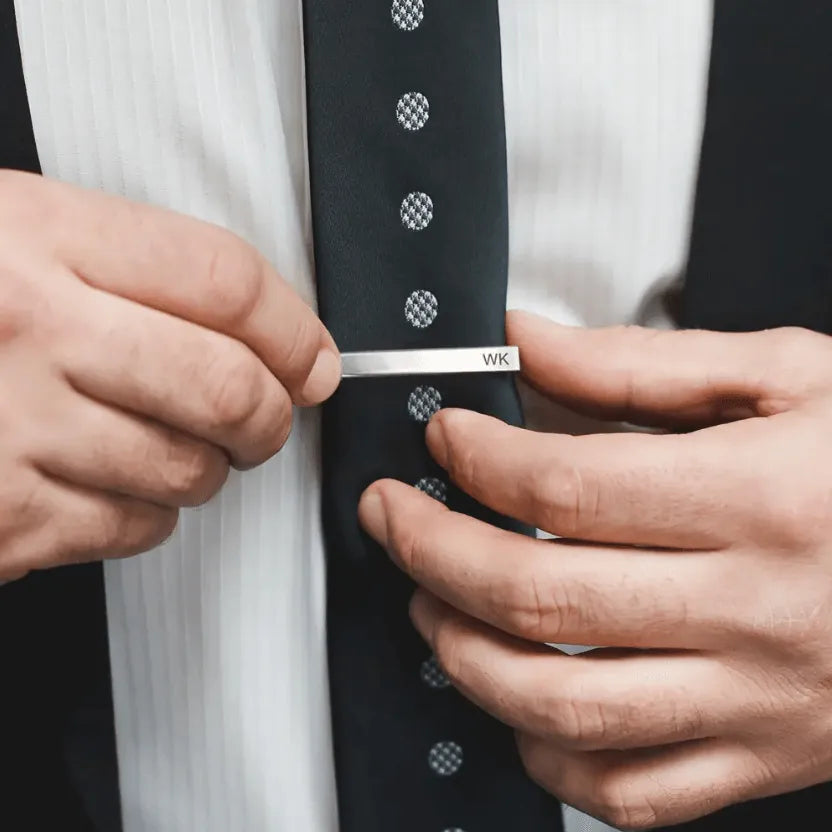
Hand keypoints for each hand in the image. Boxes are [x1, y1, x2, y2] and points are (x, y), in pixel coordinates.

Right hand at [0, 171, 338, 579]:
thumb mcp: (9, 237)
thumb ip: (130, 269)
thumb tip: (268, 327)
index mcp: (35, 237)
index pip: (223, 280)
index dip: (291, 327)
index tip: (312, 356)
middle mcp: (27, 330)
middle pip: (229, 386)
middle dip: (275, 414)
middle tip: (270, 416)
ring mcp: (8, 430)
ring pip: (190, 469)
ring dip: (210, 467)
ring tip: (175, 444)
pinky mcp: (1, 520)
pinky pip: (134, 526)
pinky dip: (150, 513)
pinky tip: (112, 481)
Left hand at [359, 310, 831, 829]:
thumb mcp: (786, 377)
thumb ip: (640, 363)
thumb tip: (528, 342)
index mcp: (759, 500)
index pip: (566, 487)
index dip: (477, 458)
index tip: (443, 436)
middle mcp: (755, 609)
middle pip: (541, 595)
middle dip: (432, 551)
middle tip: (392, 516)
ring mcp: (758, 699)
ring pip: (567, 708)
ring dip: (466, 655)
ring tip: (429, 605)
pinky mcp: (764, 757)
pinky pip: (632, 792)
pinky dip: (549, 762)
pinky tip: (516, 708)